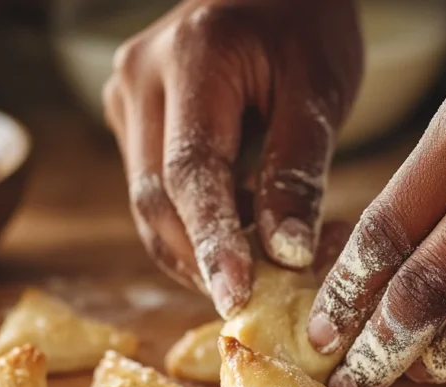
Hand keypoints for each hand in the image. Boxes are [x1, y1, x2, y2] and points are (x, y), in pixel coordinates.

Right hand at [103, 0, 361, 316]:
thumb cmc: (305, 26)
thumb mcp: (319, 91)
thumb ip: (298, 172)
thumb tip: (285, 255)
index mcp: (191, 58)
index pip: (190, 173)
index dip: (212, 243)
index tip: (237, 299)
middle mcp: (139, 79)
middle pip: (157, 200)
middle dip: (204, 261)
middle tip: (261, 300)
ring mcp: (126, 100)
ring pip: (150, 207)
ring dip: (200, 251)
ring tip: (263, 269)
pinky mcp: (129, 120)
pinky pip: (156, 193)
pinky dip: (196, 227)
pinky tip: (242, 235)